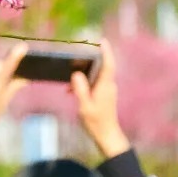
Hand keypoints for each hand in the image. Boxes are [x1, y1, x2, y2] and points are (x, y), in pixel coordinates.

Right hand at [71, 41, 128, 160]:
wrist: (107, 136)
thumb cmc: (96, 122)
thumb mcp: (85, 106)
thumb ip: (80, 89)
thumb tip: (76, 74)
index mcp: (105, 85)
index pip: (108, 64)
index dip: (106, 51)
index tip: (102, 41)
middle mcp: (108, 85)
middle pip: (101, 67)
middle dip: (90, 59)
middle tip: (79, 53)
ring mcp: (107, 90)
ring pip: (96, 75)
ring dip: (84, 74)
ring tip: (70, 76)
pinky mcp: (104, 95)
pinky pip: (94, 84)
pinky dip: (84, 84)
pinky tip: (72, 91)